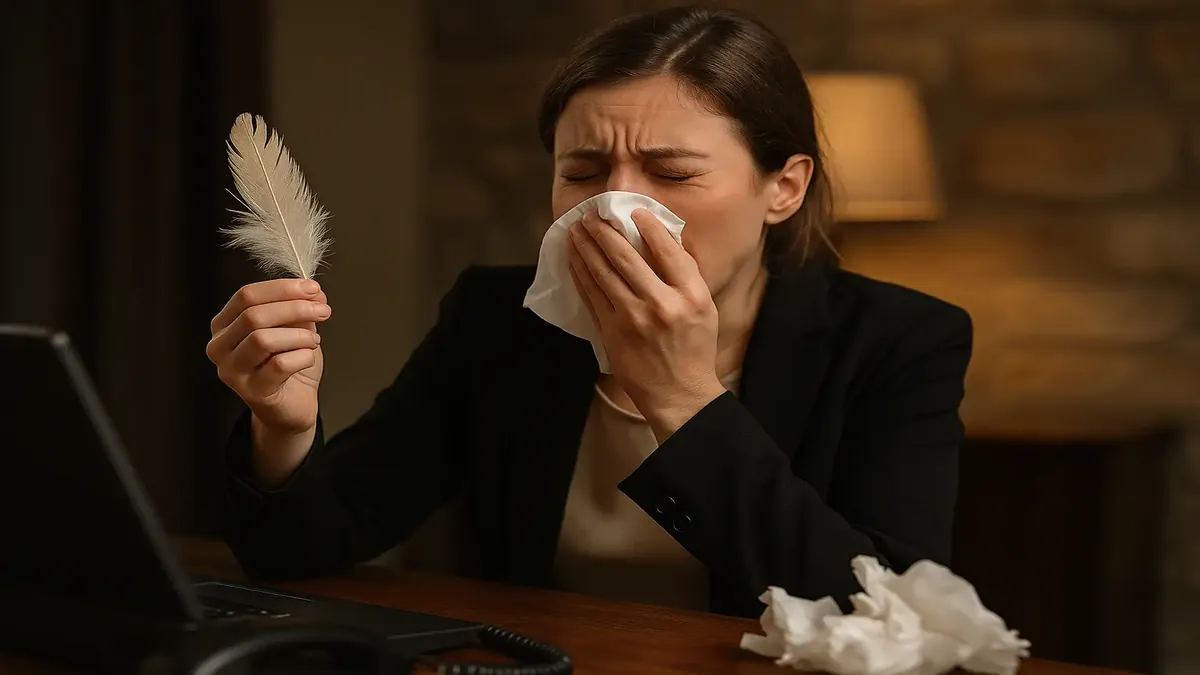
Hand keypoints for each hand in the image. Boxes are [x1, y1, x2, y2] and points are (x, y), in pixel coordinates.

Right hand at [206, 278, 329, 434]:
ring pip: (262, 340)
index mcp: (225, 324)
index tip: (313, 289)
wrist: (293, 405)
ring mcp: (232, 371)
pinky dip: (302, 357)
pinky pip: (279, 364)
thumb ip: (299, 308)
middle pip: (253, 316)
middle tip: (322, 311)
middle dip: (295, 308)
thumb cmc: (288, 365)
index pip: (246, 296)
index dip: (282, 288)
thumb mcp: (295, 328)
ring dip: (298, 335)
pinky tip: (307, 358)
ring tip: (313, 341)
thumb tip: (314, 292)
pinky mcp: (252, 391)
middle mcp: (220, 347)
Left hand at [567, 209, 726, 440]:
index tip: (632, 210)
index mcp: (691, 295)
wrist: (679, 394)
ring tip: (576, 229)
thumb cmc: (694, 348)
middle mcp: (662, 305)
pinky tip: (574, 259)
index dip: (647, 225)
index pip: (666, 250)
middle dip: (604, 232)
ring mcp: (633, 320)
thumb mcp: (705, 308)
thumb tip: (664, 238)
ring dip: (586, 248)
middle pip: (626, 258)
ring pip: (603, 274)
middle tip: (591, 215)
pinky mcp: (612, 333)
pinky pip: (592, 296)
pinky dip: (581, 274)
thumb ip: (687, 275)